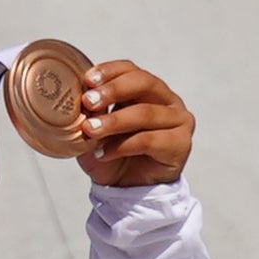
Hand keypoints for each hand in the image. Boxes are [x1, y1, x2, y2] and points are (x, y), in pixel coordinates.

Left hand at [74, 61, 195, 187]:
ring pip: (145, 112)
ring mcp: (178, 120)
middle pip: (144, 83)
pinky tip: (103, 153)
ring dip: (114, 121)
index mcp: (146, 90)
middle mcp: (167, 100)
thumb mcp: (93, 131)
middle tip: (88, 102)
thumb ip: (89, 114)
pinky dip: (122, 146)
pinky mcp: (180, 143)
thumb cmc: (111, 155)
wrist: (126, 189)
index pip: (131, 69)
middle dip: (113, 90)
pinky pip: (149, 139)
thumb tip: (77, 100)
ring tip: (90, 130)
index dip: (110, 71)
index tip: (87, 79)